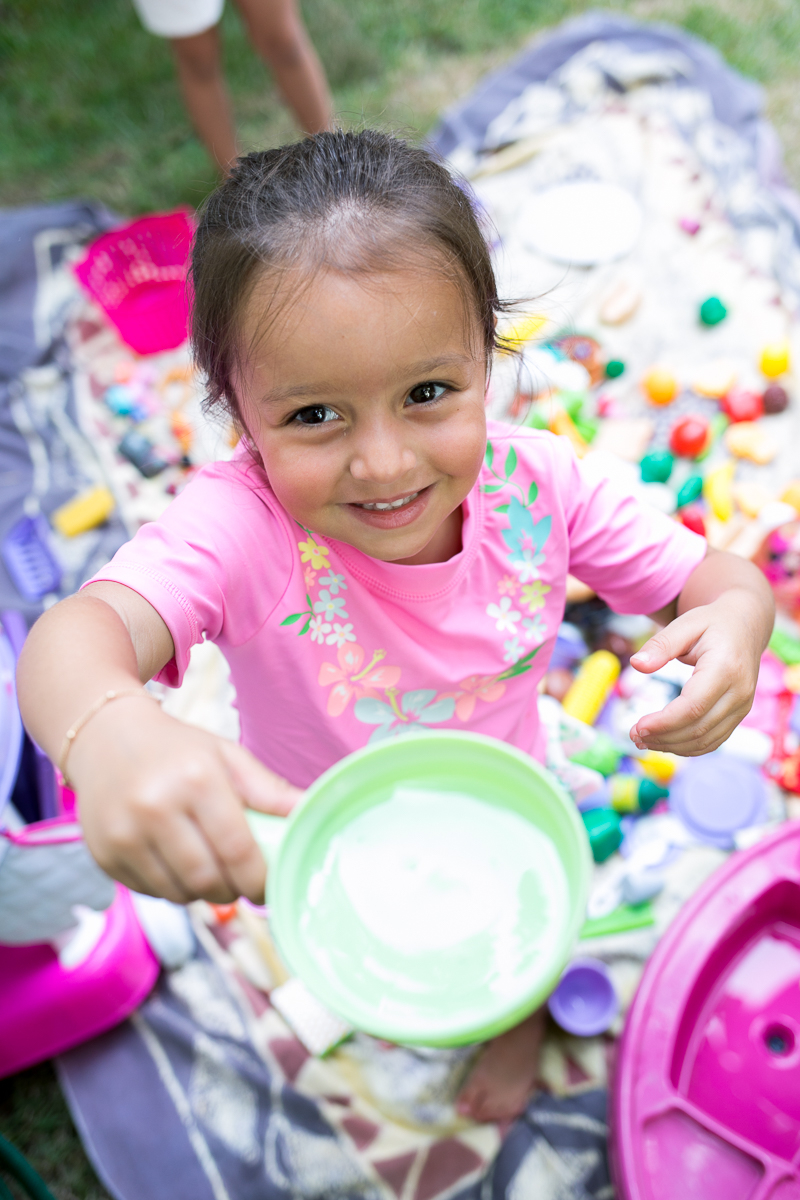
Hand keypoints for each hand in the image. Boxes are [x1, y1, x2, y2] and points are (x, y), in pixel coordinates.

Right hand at [70, 700, 302, 903]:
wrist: (105, 736)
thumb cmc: (178, 749)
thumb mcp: (228, 756)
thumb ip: (270, 791)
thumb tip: (313, 814)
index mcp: (197, 780)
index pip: (238, 850)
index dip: (260, 880)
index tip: (270, 886)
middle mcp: (155, 807)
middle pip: (208, 880)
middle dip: (233, 890)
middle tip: (241, 882)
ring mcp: (123, 834)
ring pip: (178, 893)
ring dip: (203, 892)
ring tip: (210, 868)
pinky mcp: (103, 854)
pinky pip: (150, 892)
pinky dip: (171, 888)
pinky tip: (176, 864)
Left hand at [628, 591, 764, 756]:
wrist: (746, 625)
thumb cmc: (712, 623)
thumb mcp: (686, 623)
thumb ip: (661, 644)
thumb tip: (636, 664)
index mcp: (726, 667)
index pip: (693, 706)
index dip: (664, 723)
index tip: (637, 727)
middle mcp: (739, 691)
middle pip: (699, 728)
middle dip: (663, 737)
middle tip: (633, 736)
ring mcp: (743, 706)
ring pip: (707, 740)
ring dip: (673, 746)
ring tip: (643, 741)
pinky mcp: (739, 714)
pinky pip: (714, 740)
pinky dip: (688, 747)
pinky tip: (665, 742)